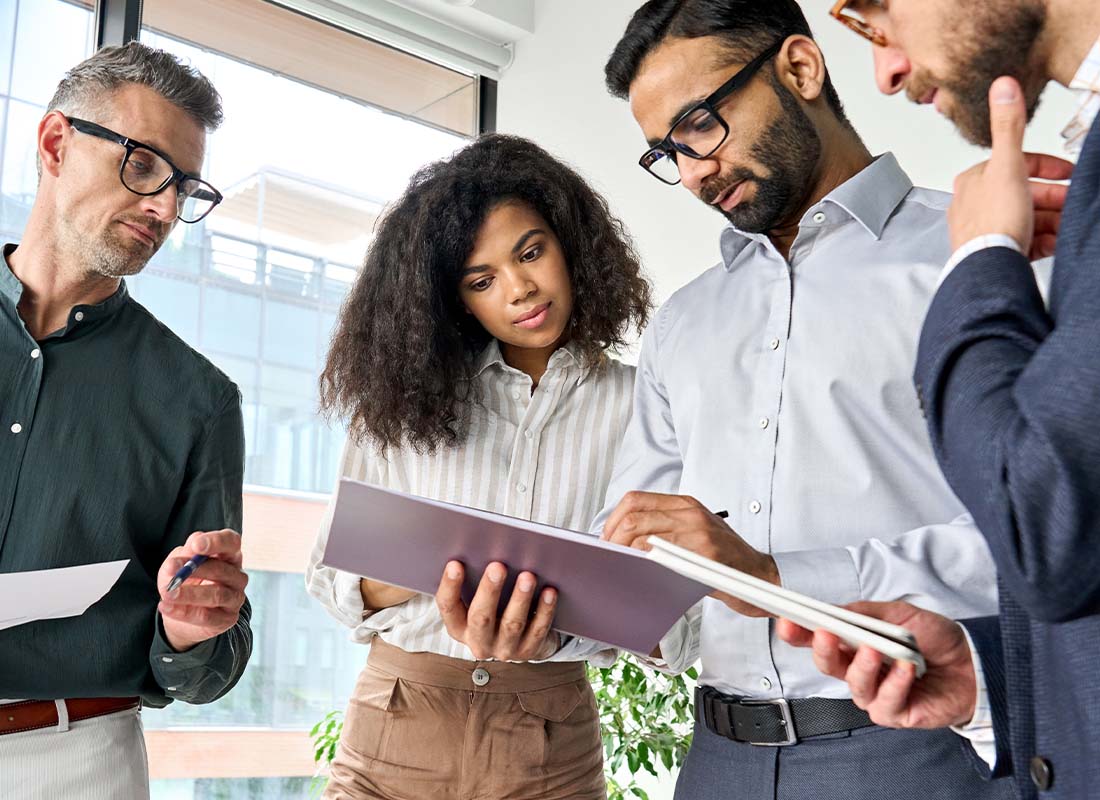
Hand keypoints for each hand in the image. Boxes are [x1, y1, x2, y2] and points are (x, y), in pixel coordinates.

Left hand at [157, 529, 248, 651]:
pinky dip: (183, 612)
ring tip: (167, 592)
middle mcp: (237, 574)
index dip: (216, 542)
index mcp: (228, 554)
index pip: (231, 542)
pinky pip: (206, 616)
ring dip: (189, 594)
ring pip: (216, 594)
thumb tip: (175, 564)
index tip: (196, 546)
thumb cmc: (186, 580)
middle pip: (221, 569)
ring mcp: (236, 597)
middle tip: (171, 570)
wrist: (183, 613)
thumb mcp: (179, 563)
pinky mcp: (228, 618)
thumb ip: (181, 557)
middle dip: (195, 570)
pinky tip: (166, 606)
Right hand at [435, 561, 559, 660]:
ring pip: (512, 624)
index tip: (455, 564)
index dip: (450, 586)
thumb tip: (482, 547)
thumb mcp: (480, 598)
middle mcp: (479, 642)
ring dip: (520, 598)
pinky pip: (538, 629)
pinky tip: (549, 591)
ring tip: (528, 576)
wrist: (521, 643)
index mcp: (459, 626)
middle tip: (497, 566)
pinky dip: (544, 609)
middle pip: (480, 617)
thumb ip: (476, 580)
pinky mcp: (529, 651)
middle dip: (489, 590)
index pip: (448, 607)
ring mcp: (504, 649)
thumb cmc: (496, 608)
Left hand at [601, 492, 777, 616]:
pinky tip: (640, 576)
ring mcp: (698, 531)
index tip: (606, 539)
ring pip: (642, 536)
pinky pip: (663, 557)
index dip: (613, 519)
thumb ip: (666, 528)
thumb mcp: (696, 532)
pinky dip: (644, 566)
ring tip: (620, 567)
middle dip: (612, 539)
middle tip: (608, 557)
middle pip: (633, 517)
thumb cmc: (724, 558)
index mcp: (685, 504)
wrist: (760, 575)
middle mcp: (690, 512)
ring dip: (624, 554)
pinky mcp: (705, 553)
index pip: (635, 500)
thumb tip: (624, 539)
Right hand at [776, 601, 976, 727]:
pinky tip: (907, 670)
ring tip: (877, 651)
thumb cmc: (935, 639)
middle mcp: (860, 670)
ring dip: (863, 666)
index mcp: (854, 644)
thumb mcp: (898, 614)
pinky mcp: (895, 713)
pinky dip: (895, 684)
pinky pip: (884, 702)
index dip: (799, 633)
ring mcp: (876, 694)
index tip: (787, 621)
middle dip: (822, 649)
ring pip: (854, 685)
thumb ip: (864, 612)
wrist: (973, 663)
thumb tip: (835, 610)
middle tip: (825, 634)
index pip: (819, 639)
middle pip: (827, 664)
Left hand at [949, 76, 1073, 259]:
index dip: (1048, 167)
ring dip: (1052, 220)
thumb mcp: (1008, 166)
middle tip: (1072, 203)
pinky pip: (1023, 242)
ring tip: (1066, 225)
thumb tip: (1002, 86)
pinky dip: (1042, 241)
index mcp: (974, 180)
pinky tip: (1053, 243)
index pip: (1017, 165)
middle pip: (1025, 194)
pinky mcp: (992, 253)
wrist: (987, 267)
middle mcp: (974, 205)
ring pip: (1027, 218)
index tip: (1068, 173)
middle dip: (1054, 198)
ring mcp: (983, 230)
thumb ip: (1008, 127)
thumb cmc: (995, 220)